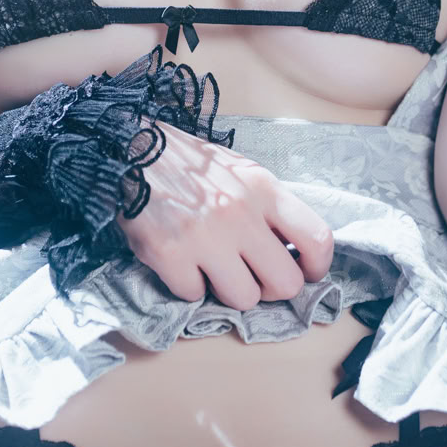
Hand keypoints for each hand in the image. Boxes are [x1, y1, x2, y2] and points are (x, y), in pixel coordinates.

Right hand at [118, 123, 334, 310]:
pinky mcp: (169, 254)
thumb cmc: (188, 163)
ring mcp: (204, 237)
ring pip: (244, 298)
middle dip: (271, 289)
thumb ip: (268, 207)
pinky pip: (194, 295)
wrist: (128, 148)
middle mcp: (239, 214)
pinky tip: (179, 261)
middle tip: (253, 278)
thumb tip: (291, 251)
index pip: (317, 238)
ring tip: (212, 269)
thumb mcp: (240, 172)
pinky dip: (187, 285)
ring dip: (228, 291)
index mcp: (263, 189)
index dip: (318, 267)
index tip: (306, 274)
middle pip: (286, 283)